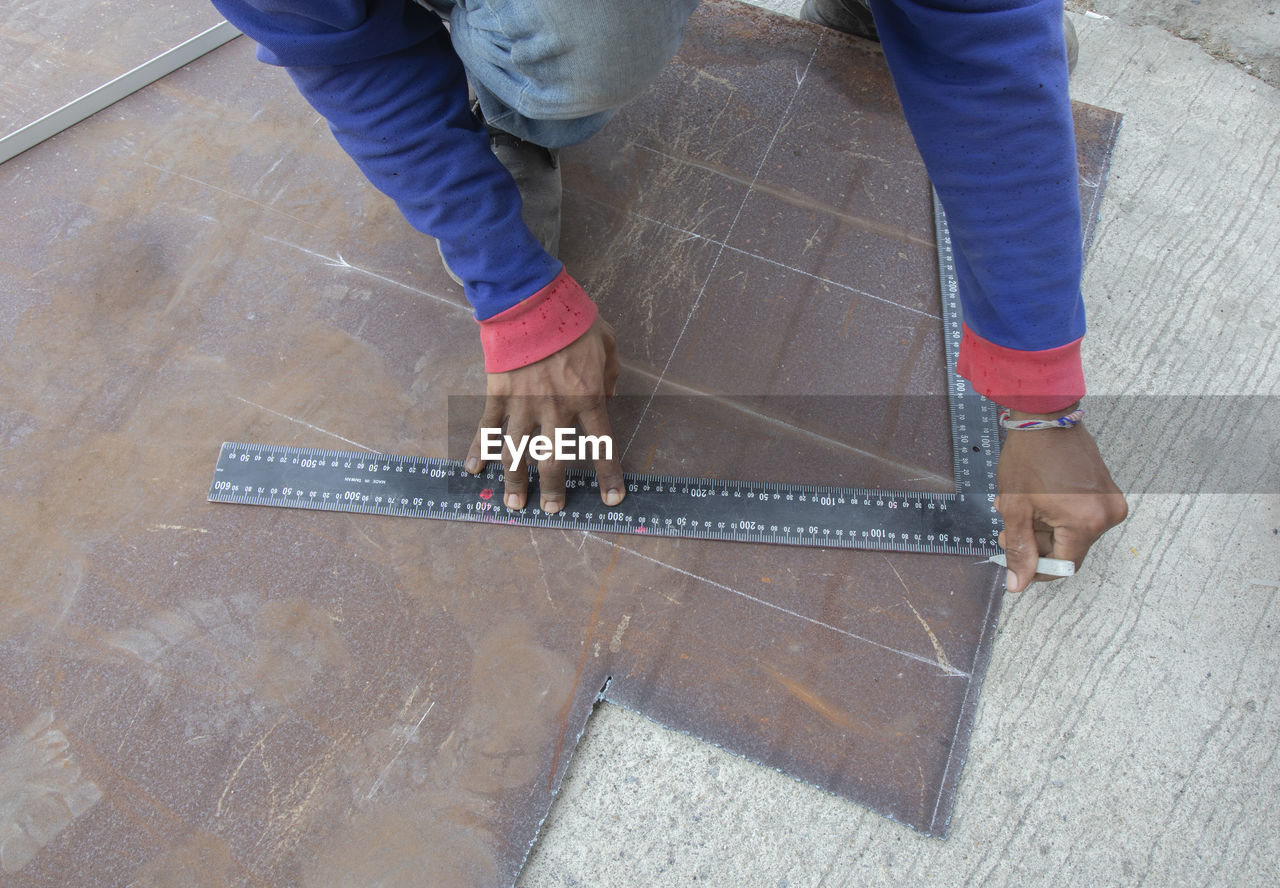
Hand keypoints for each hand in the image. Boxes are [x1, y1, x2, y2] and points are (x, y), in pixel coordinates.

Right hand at [464, 317, 624, 513]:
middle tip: (552, 509)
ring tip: (514, 504)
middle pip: (555, 460)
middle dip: (554, 489)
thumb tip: (609, 395)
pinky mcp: (498, 394)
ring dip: (515, 482)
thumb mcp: (606, 341)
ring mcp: (524, 404)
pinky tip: (472, 469)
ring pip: (517, 453)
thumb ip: (611, 372)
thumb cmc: (572, 319)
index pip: (602, 446)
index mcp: (588, 397)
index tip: (613, 499)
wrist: (532, 300)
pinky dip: (478, 449)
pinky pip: (487, 428)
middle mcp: (556, 409)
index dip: (608, 475)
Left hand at [994, 409, 1127, 592]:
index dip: (1037, 568)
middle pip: (1069, 548)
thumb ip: (1018, 549)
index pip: (1065, 565)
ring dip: (1043, 526)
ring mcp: (1109, 501)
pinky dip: (1056, 513)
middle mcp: (1106, 515)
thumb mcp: (1017, 509)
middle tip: (1008, 528)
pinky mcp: (1106, 489)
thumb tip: (1018, 584)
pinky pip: (1080, 515)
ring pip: (1071, 531)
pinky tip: (1036, 498)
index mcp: (1087, 523)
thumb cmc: (1029, 457)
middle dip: (1035, 541)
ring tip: (1020, 505)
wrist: (1045, 418)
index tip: (1017, 562)